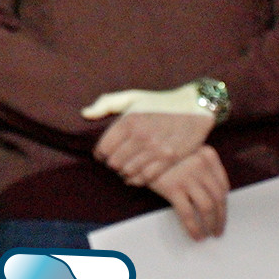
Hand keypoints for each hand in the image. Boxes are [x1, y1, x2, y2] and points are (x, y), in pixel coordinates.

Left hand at [83, 86, 213, 187]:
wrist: (193, 106)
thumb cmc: (158, 102)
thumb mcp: (131, 97)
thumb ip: (105, 104)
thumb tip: (84, 114)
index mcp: (128, 121)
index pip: (103, 147)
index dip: (99, 154)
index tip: (101, 155)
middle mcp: (141, 136)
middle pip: (115, 162)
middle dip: (111, 164)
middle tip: (114, 163)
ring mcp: (156, 149)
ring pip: (129, 171)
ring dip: (123, 173)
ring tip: (124, 170)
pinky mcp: (171, 158)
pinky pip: (148, 177)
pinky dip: (137, 180)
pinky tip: (134, 178)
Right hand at [151, 145, 229, 240]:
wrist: (132, 150)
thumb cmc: (158, 154)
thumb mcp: (183, 152)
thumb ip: (199, 166)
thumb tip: (215, 195)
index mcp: (206, 154)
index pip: (223, 184)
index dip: (224, 203)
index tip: (221, 213)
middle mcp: (200, 163)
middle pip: (218, 196)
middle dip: (221, 217)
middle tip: (218, 230)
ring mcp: (186, 175)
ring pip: (207, 207)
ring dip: (211, 224)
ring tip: (208, 234)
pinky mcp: (172, 187)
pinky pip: (188, 213)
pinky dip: (194, 227)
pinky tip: (196, 235)